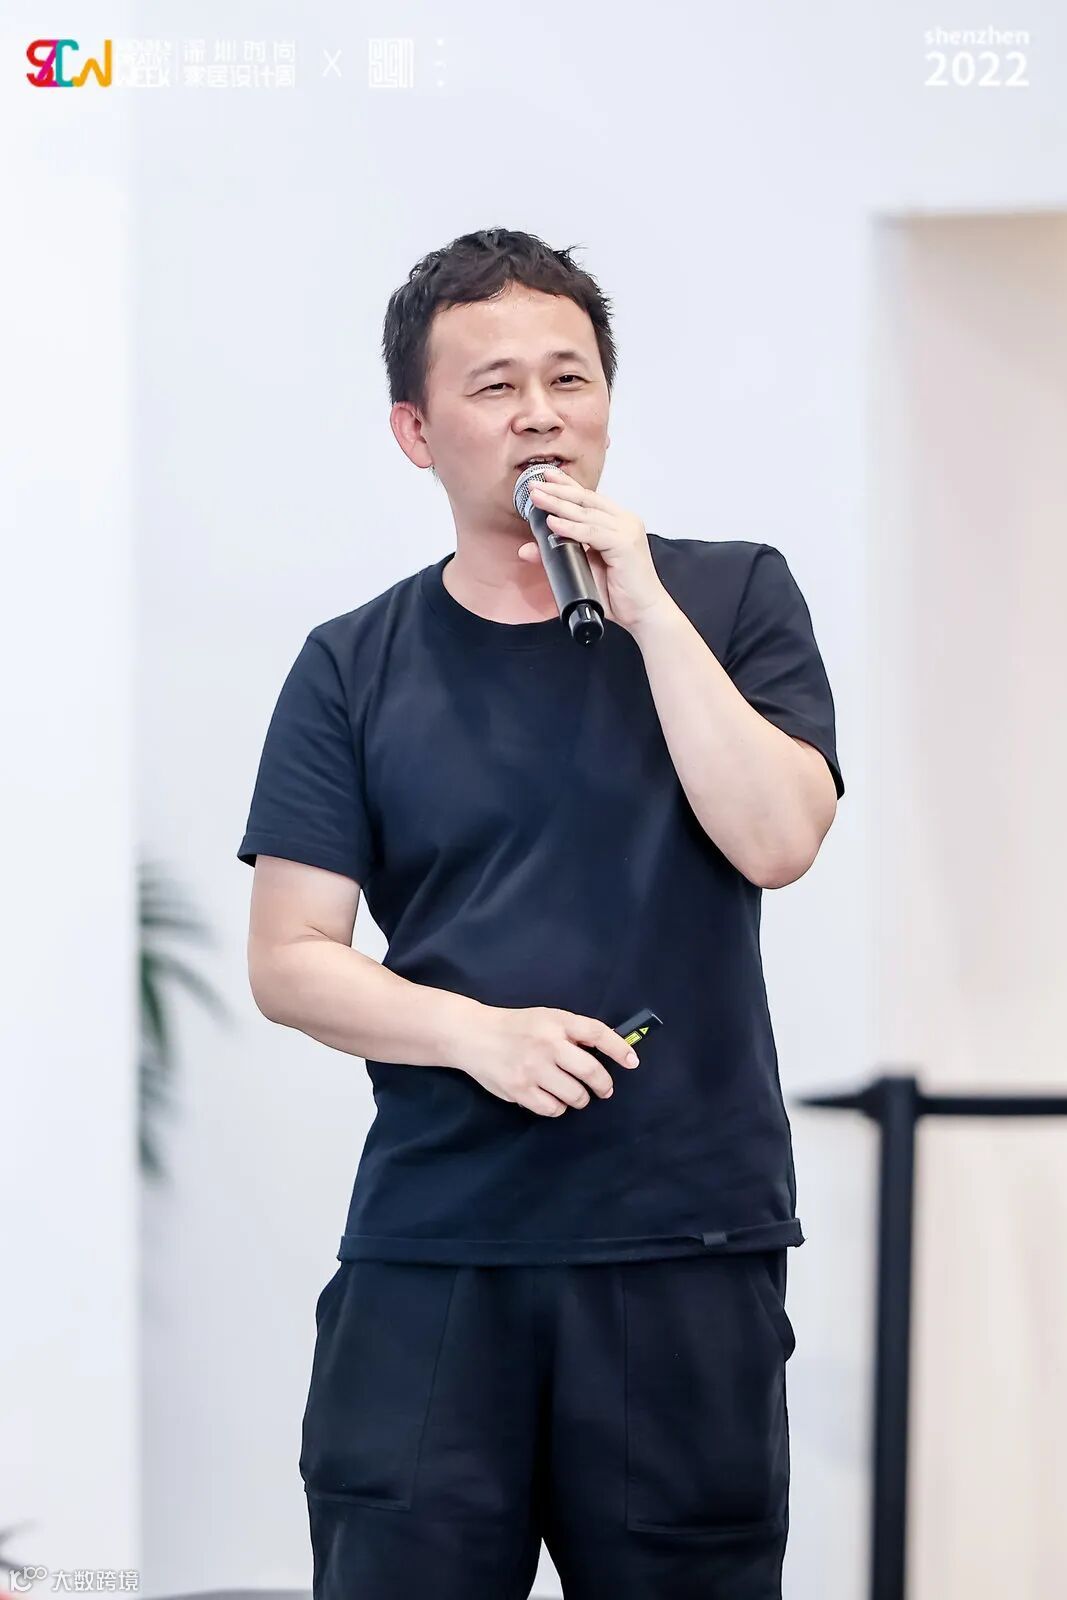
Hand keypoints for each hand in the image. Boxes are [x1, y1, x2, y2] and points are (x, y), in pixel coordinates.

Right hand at [456, 1003, 639, 1117]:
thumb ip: (572, 1032)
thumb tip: (607, 1052)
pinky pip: (553, 1109)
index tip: (632, 1062)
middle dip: (604, 1086)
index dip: (620, 1048)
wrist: (473, 1035)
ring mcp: (533, 1068)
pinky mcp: (520, 1090)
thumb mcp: (546, 1018)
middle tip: (605, 1090)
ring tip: (575, 1094)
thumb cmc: (516, 1027)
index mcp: (557, 1022)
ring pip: (575, 1095)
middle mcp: (547, 1044)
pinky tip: (552, 1099)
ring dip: (581, 1099)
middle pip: (591, 1071)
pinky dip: (558, 1107)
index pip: (597, 1033)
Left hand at [520, 466, 669, 632]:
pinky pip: (592, 533)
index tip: (546, 476)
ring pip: (587, 513)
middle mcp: (624, 521)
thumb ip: (558, 555)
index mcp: (618, 522)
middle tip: (534, 485)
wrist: (644, 613)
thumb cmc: (621, 593)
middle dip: (558, 490)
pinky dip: (571, 528)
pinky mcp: (625, 544)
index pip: (589, 498)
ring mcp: (627, 530)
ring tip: (538, 498)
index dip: (567, 485)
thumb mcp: (582, 569)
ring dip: (559, 504)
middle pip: (586, 499)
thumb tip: (527, 548)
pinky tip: (553, 522)